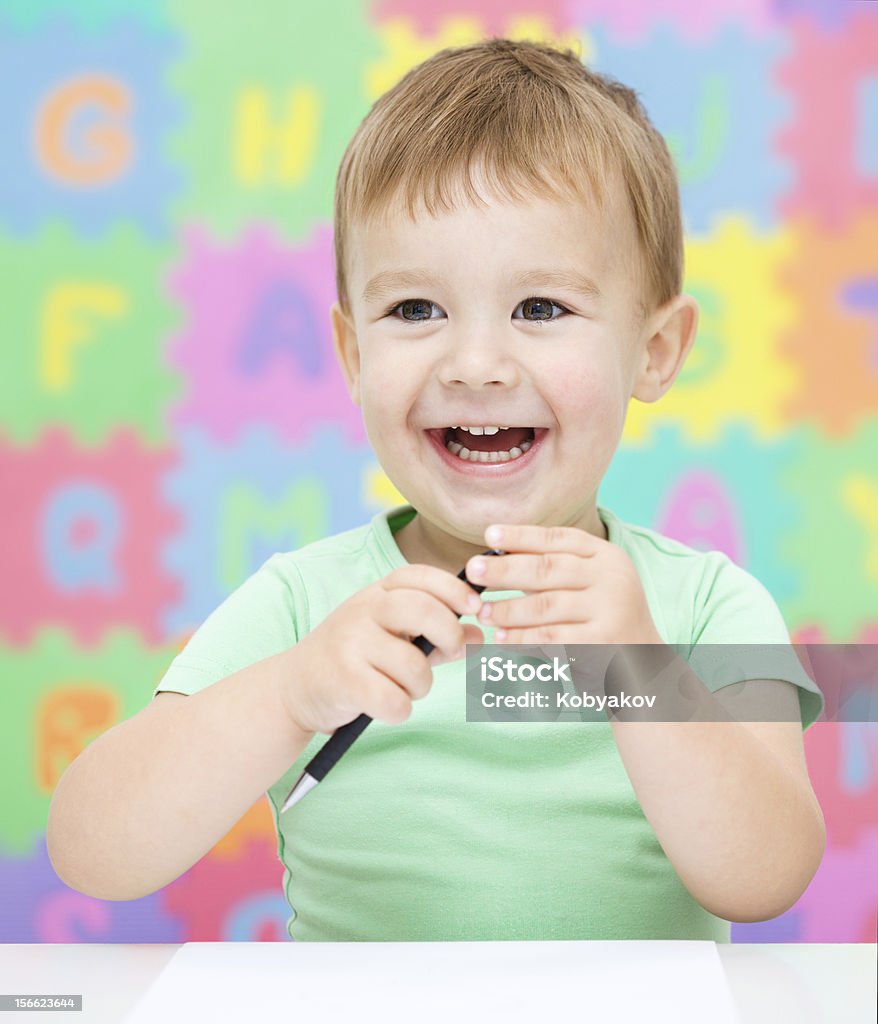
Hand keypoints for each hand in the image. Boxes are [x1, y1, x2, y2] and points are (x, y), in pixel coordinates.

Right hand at [279, 565, 484, 733]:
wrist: (295, 687)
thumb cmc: (355, 659)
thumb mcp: (393, 636)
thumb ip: (437, 634)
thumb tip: (479, 635)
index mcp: (376, 592)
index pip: (419, 576)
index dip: (454, 588)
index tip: (475, 607)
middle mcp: (362, 610)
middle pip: (423, 611)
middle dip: (449, 635)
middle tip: (450, 652)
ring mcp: (350, 643)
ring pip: (415, 666)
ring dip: (420, 686)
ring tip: (402, 688)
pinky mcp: (344, 680)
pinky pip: (396, 701)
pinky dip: (400, 710)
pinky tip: (385, 706)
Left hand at [465, 524, 661, 645]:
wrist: (643, 666)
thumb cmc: (599, 620)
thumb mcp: (586, 586)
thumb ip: (549, 570)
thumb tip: (494, 558)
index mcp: (606, 556)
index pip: (559, 539)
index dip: (522, 536)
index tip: (489, 534)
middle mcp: (611, 578)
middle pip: (548, 568)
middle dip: (506, 569)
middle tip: (473, 571)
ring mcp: (610, 610)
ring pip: (546, 605)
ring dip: (508, 609)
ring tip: (482, 612)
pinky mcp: (603, 642)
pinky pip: (552, 638)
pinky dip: (522, 638)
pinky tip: (501, 639)